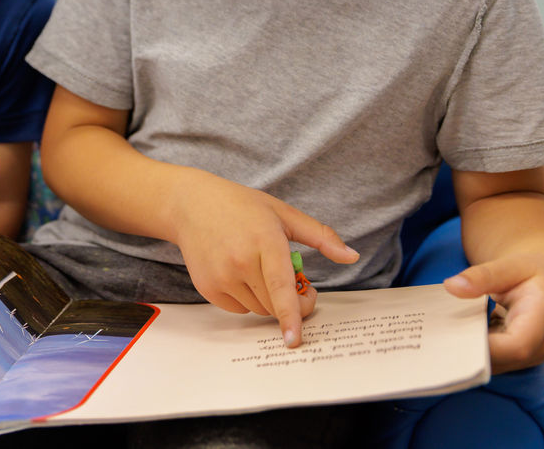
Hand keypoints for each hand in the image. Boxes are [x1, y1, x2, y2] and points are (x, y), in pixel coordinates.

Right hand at [171, 174, 358, 348]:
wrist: (191, 204)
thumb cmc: (241, 206)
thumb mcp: (283, 213)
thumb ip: (320, 236)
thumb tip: (352, 256)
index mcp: (264, 240)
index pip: (280, 286)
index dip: (290, 315)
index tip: (295, 339)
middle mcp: (240, 261)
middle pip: (275, 304)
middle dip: (292, 302)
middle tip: (296, 281)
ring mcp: (221, 276)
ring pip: (258, 309)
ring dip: (268, 299)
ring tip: (262, 270)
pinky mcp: (207, 288)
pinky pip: (239, 309)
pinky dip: (247, 299)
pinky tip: (240, 273)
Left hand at [444, 250, 543, 373]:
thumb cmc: (536, 269)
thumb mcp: (512, 264)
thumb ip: (483, 275)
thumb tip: (450, 286)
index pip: (517, 346)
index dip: (485, 348)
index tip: (452, 337)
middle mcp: (543, 344)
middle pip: (503, 360)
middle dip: (468, 353)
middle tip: (434, 340)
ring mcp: (534, 354)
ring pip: (496, 364)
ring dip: (468, 353)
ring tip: (438, 338)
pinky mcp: (521, 357)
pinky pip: (496, 360)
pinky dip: (474, 350)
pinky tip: (452, 337)